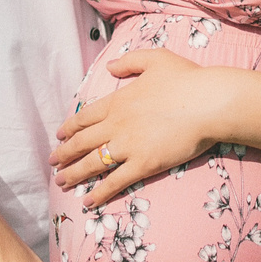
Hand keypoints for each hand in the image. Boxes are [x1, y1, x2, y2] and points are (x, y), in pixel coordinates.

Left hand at [51, 50, 233, 205]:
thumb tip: (109, 66)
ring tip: (61, 183)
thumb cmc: (186, 79)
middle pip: (82, 142)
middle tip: (52, 163)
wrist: (208, 103)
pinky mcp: (143, 165)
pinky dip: (99, 193)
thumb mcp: (155, 59)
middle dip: (64, 154)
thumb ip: (129, 62)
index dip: (69, 128)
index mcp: (117, 101)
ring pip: (92, 164)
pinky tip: (88, 202)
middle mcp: (116, 124)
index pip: (84, 117)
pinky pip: (115, 182)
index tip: (59, 137)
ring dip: (74, 174)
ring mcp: (128, 146)